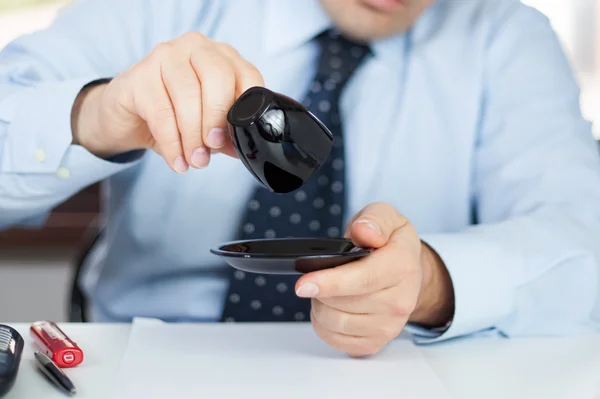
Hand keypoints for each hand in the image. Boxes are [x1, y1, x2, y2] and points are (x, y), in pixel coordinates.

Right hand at [71, 31, 263, 171]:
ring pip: (188, 96)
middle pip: (218, 77)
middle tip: (213, 146)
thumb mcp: (206, 124)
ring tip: (195, 160)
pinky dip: (172, 143)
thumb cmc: (174, 114)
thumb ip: (227, 133)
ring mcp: (165, 56)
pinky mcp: (139, 76)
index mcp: (221, 56)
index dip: (245, 108)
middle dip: (217, 117)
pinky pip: (161, 113)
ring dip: (193, 136)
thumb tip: (244, 147)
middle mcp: (195, 47)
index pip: (247, 75)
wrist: (126, 116)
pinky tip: (177, 161)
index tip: (238, 136)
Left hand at [295, 202, 454, 356]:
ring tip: (327, 290)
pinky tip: (332, 308)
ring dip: (320, 306)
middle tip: (320, 275)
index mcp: (402, 266)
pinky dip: (325, 325)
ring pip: (335, 324)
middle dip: (320, 289)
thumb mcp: (387, 217)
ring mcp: (389, 326)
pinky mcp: (376, 342)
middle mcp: (400, 301)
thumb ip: (375, 218)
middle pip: (342, 304)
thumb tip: (364, 231)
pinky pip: (336, 340)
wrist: (409, 273)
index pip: (363, 280)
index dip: (330, 282)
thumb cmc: (391, 244)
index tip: (303, 284)